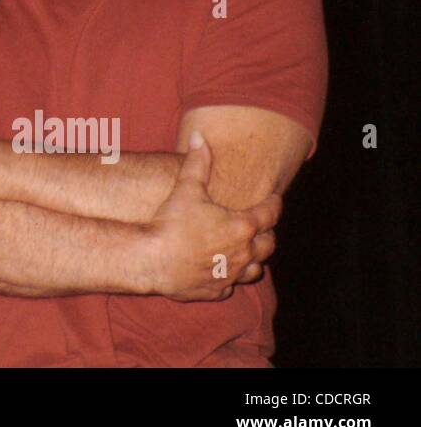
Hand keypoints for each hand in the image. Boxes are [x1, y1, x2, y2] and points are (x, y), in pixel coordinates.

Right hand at [146, 131, 280, 300]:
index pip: (270, 213)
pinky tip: (222, 270)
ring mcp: (231, 274)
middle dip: (267, 233)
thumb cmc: (171, 222)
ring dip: (254, 259)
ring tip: (247, 250)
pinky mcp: (216, 290)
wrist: (151, 259)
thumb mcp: (185, 187)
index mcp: (241, 226)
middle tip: (261, 225)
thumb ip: (197, 161)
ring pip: (256, 269)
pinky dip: (230, 277)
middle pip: (268, 244)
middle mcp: (243, 253)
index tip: (274, 197)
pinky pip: (232, 286)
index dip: (274, 202)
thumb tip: (199, 136)